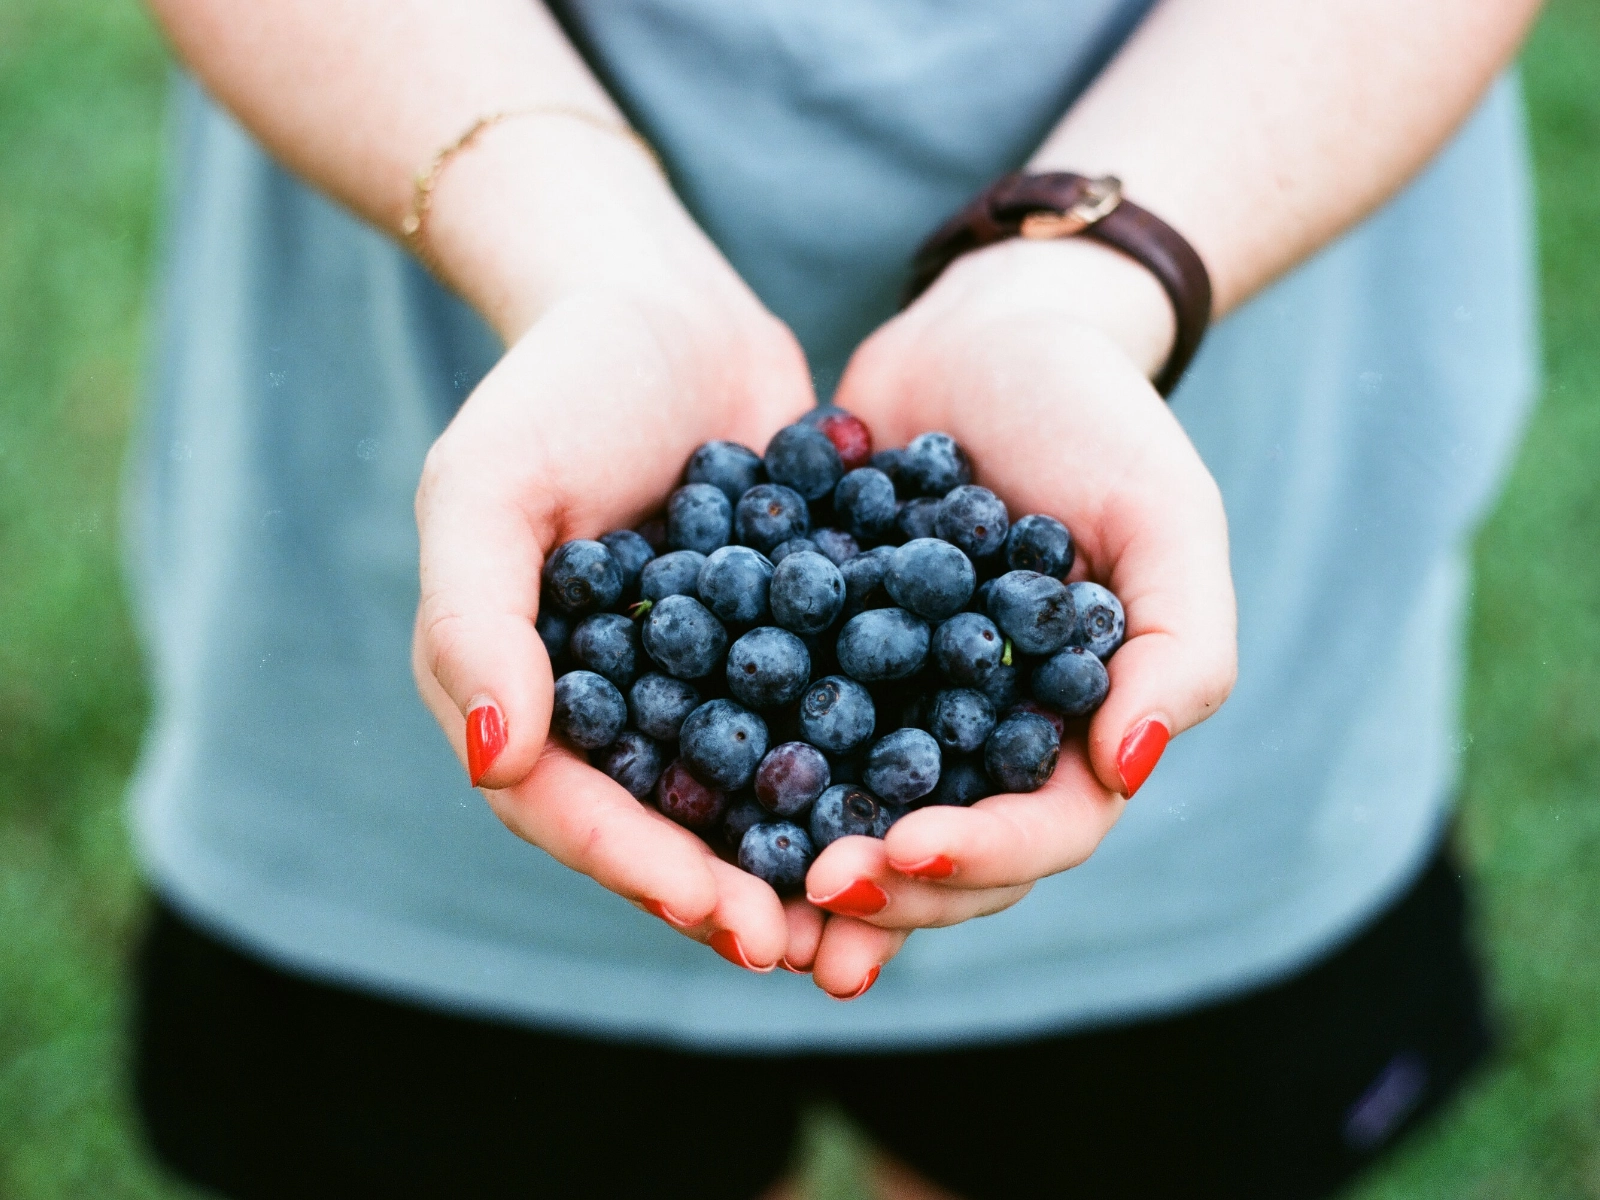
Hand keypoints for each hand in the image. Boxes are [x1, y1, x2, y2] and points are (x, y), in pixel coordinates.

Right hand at [411, 264, 818, 974]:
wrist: (663, 305)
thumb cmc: (556, 386)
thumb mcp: (487, 485)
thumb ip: (473, 621)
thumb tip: (496, 763)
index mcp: (528, 689)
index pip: (570, 808)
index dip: (643, 871)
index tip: (727, 920)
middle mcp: (612, 702)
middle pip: (664, 823)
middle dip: (731, 891)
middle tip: (808, 950)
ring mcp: (702, 677)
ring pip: (746, 790)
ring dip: (802, 856)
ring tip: (872, 909)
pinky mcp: (782, 641)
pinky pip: (815, 717)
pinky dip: (859, 765)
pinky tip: (928, 801)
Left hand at [794, 237, 1236, 998]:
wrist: (984, 333)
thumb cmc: (1093, 415)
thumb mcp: (1164, 514)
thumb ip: (1180, 644)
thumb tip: (1129, 769)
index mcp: (1076, 727)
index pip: (1043, 830)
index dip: (981, 857)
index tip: (905, 852)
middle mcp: (985, 737)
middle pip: (944, 853)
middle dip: (885, 886)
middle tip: (814, 889)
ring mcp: (900, 706)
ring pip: (859, 815)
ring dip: (809, 868)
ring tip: (746, 898)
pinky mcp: (823, 663)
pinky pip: (783, 732)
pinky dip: (746, 777)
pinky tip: (688, 801)